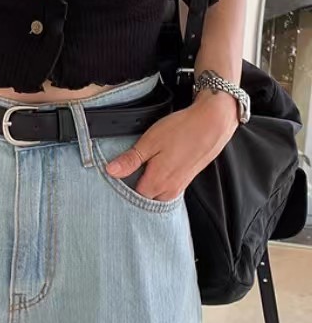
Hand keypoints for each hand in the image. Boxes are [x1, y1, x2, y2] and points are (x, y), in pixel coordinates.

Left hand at [104, 90, 238, 201]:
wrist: (212, 124)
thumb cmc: (181, 130)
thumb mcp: (150, 141)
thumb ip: (131, 160)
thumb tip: (110, 171)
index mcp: (156, 182)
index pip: (132, 196)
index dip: (123, 185)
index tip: (117, 173)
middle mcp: (168, 190)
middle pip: (145, 198)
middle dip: (135, 187)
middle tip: (130, 168)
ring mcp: (179, 186)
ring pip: (157, 194)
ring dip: (149, 184)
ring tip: (144, 165)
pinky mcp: (186, 180)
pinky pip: (167, 188)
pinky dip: (160, 181)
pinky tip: (159, 165)